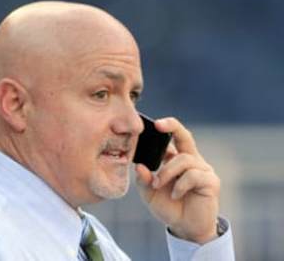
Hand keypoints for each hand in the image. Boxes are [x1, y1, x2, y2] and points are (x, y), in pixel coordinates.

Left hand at [134, 117, 219, 243]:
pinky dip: (180, 184)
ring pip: (183, 159)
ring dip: (167, 171)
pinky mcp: (211, 181)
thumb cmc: (169, 206)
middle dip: (172, 127)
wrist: (185, 227)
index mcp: (177, 159)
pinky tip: (175, 194)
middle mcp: (192, 160)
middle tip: (159, 125)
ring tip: (157, 185)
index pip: (174, 137)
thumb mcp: (149, 193)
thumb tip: (138, 166)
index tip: (153, 122)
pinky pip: (193, 175)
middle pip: (185, 136)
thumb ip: (143, 179)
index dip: (167, 126)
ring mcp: (203, 169)